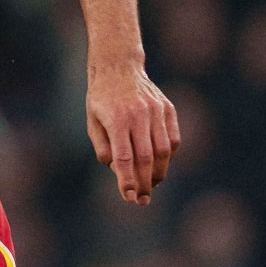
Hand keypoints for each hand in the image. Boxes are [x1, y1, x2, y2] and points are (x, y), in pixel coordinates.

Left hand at [86, 55, 179, 205]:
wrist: (118, 66)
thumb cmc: (101, 98)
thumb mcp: (92, 121)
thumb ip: (103, 147)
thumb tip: (116, 170)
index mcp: (116, 119)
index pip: (124, 157)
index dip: (127, 180)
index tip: (128, 197)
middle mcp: (139, 115)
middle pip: (146, 158)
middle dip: (144, 183)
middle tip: (141, 200)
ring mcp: (156, 111)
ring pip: (164, 150)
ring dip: (159, 173)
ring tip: (151, 185)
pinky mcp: (168, 109)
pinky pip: (173, 139)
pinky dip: (169, 156)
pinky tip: (160, 165)